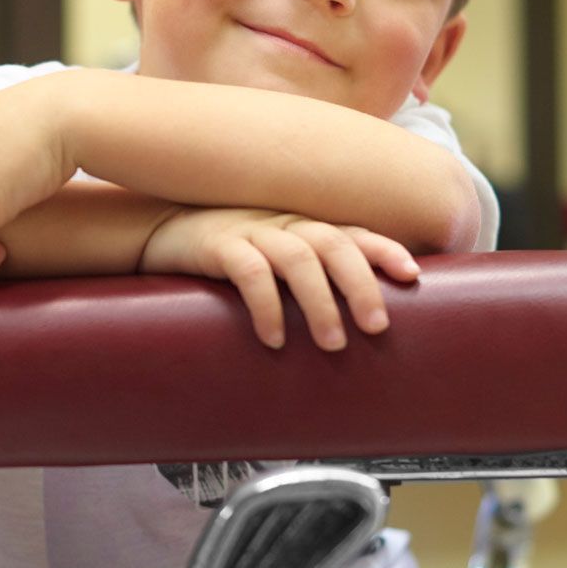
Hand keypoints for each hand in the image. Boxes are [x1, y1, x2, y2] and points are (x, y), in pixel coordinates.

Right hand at [139, 207, 419, 350]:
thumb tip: (344, 321)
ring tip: (333, 344)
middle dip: (361, 284)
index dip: (384, 249)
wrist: (155, 229)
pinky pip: (249, 271)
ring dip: (321, 302)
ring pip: (299, 258)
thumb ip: (303, 272)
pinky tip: (275, 337)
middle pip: (334, 244)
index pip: (352, 232)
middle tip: (377, 327)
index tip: (411, 275)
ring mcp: (249, 230)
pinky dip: (268, 305)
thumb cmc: (221, 249)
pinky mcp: (217, 245)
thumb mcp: (268, 254)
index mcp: (299, 225)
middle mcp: (282, 223)